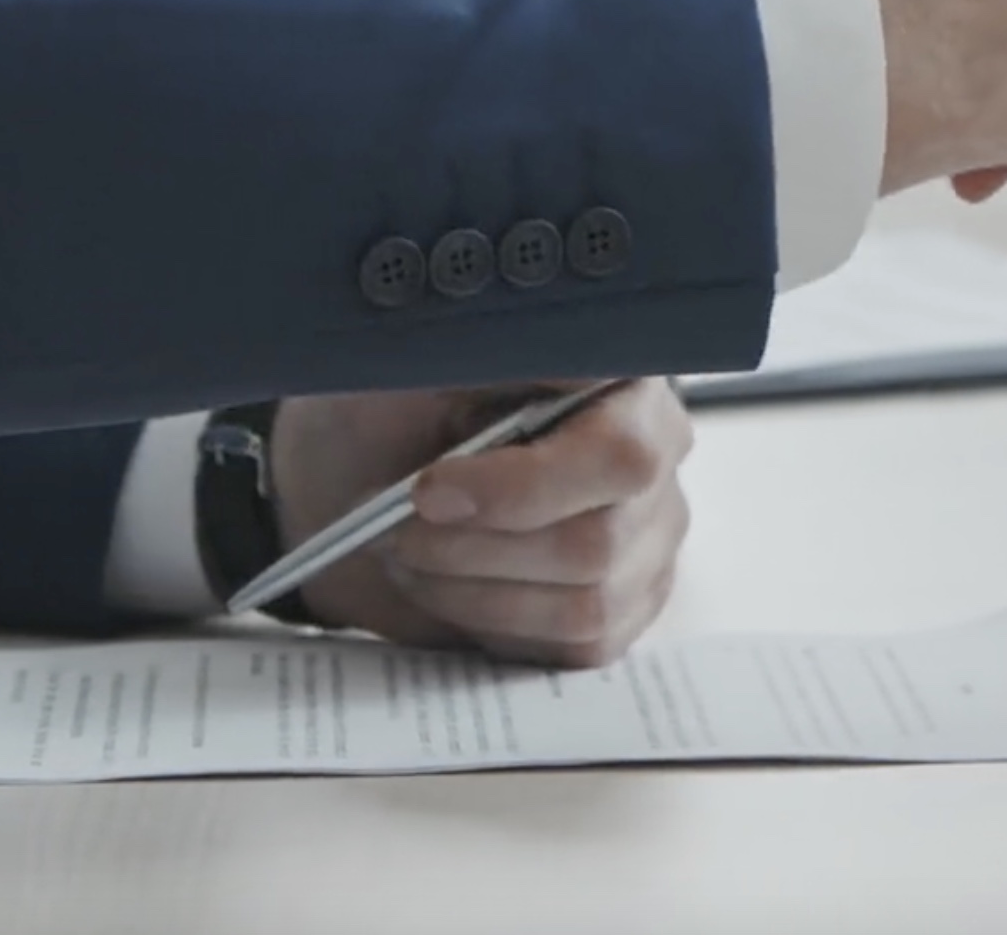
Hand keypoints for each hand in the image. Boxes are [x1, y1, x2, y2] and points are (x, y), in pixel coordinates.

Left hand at [265, 381, 690, 667]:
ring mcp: (651, 535)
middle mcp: (656, 454)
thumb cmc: (384, 411)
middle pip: (595, 543)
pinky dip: (496, 627)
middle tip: (397, 531)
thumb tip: (526, 369)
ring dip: (473, 592)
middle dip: (474, 550)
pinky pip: (579, 646)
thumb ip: (471, 360)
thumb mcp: (411, 361)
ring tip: (413, 557)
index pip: (619, 455)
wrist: (350, 479)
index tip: (427, 492)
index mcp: (619, 380)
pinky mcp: (626, 603)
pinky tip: (455, 586)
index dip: (520, 489)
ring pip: (586, 604)